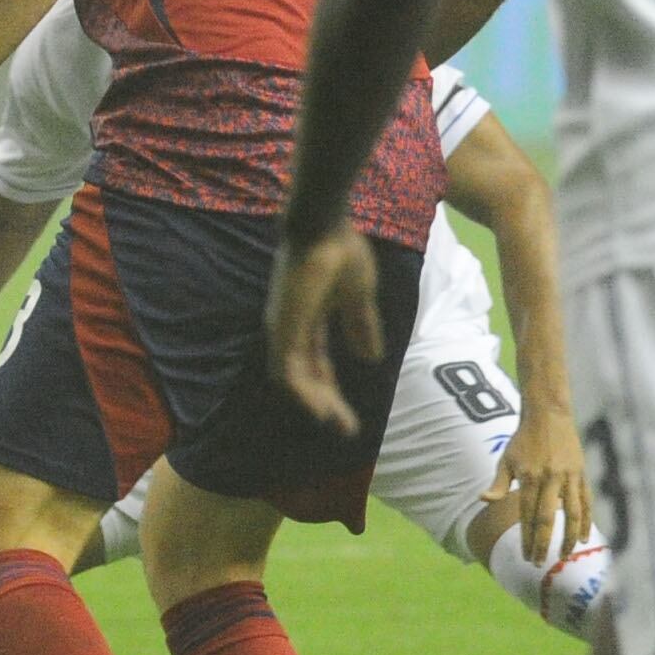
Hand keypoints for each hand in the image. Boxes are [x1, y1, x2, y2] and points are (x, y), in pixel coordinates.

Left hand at [266, 224, 386, 435]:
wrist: (326, 226)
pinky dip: (300, 390)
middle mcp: (290, 329)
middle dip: (325, 403)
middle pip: (304, 377)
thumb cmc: (341, 253)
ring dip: (315, 402)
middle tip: (345, 428)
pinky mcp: (284, 324)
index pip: (316, 366)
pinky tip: (318, 407)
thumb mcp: (358, 297)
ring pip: (292, 378)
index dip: (331, 391)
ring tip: (336, 422)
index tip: (349, 415)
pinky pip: (286, 366)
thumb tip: (371, 358)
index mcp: (308, 324)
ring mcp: (284, 327)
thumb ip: (361, 326)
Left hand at [497, 399, 596, 572]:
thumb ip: (499, 484)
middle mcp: (551, 479)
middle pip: (548, 519)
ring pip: (572, 514)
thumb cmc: (523, 440)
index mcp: (530, 477)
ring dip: (569, 537)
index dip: (528, 538)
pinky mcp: (582, 475)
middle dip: (544, 543)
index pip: (528, 516)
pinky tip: (585, 537)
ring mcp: (569, 478)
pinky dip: (587, 521)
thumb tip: (484, 500)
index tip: (527, 556)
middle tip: (540, 563)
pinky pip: (586, 503)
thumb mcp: (506, 459)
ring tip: (564, 555)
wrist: (548, 416)